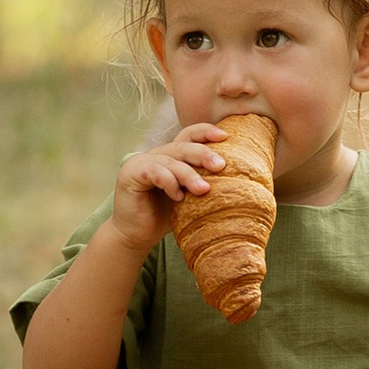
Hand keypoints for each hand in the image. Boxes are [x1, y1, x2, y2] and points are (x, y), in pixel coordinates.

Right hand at [109, 127, 227, 256]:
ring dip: (189, 174)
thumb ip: (203, 183)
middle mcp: (156, 154)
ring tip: (204, 190)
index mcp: (170, 155)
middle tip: (221, 165)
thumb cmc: (164, 217)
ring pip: (171, 160)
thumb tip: (238, 181)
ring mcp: (141, 161)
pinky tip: (178, 197)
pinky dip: (168, 182)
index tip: (225, 136)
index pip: (188, 135)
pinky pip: (154, 172)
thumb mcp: (189, 197)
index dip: (205, 132)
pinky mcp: (130, 173)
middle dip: (203, 154)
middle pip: (182, 145)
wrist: (136, 236)